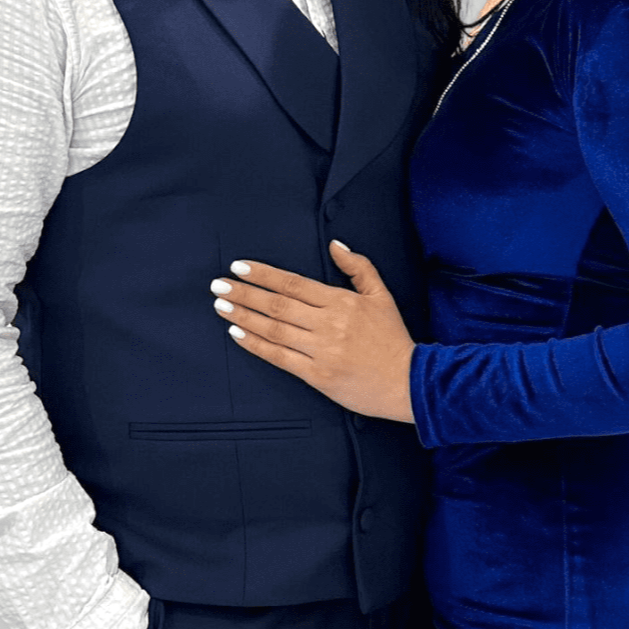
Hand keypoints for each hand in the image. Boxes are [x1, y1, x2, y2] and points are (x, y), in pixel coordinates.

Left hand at [210, 242, 414, 422]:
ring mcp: (321, 351)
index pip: (292, 283)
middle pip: (277, 305)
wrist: (409, 382)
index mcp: (341, 302)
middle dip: (244, 293)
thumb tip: (336, 245)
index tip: (240, 267)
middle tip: (218, 285)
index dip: (263, 274)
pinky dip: (256, 345)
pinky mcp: (317, 376)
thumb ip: (358, 267)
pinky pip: (279, 358)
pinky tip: (238, 334)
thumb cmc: (393, 339)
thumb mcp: (381, 295)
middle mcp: (328, 324)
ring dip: (243, 317)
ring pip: (273, 329)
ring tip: (222, 306)